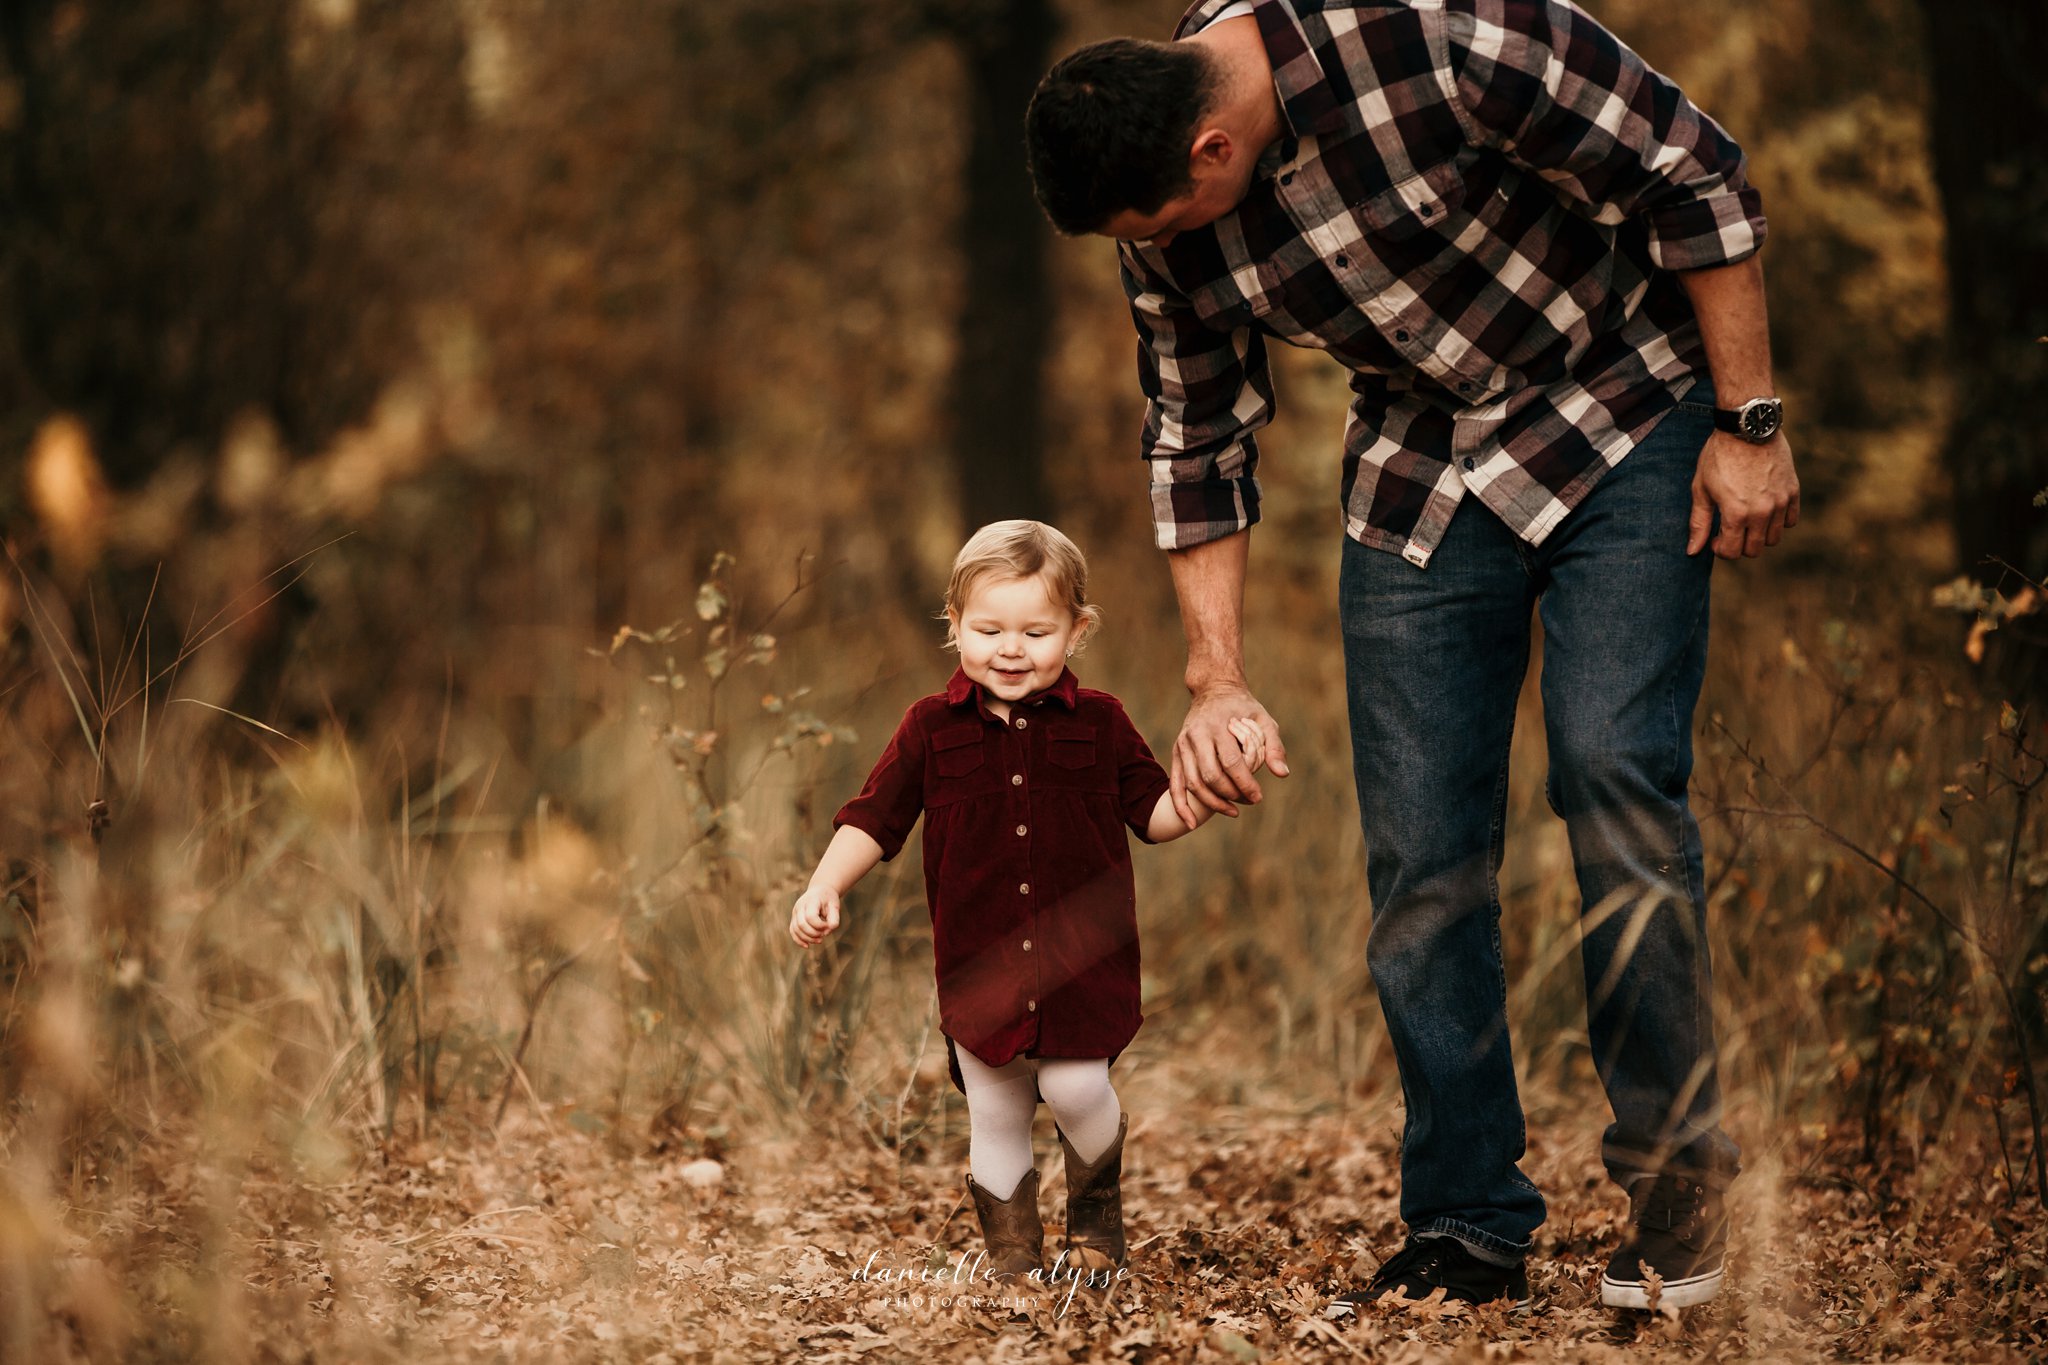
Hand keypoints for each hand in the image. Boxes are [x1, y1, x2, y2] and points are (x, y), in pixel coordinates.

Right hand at [789, 885, 840, 946]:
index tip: (829, 926)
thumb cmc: (828, 899)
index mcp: (810, 900)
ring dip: (807, 938)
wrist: (820, 890)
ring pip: (796, 929)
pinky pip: (792, 931)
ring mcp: (795, 912)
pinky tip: (807, 946)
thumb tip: (830, 930)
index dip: (820, 926)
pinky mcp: (794, 918)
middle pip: (801, 924)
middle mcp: (799, 906)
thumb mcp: (835, 905)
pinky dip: (798, 940)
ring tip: (820, 940)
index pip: (811, 917)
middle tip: (824, 934)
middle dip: (814, 933)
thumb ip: (834, 918)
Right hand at [1172, 684, 1289, 827]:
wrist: (1213, 690)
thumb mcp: (1264, 720)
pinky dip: (1181, 806)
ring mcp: (1183, 745)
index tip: (1258, 797)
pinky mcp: (1176, 753)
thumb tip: (1282, 774)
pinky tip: (1190, 824)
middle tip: (1249, 801)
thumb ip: (1273, 746)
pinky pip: (1175, 784)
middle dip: (1231, 795)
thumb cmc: (1243, 708)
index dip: (1245, 784)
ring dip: (1213, 803)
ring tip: (1233, 811)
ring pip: (1194, 783)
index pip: (1231, 762)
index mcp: (1218, 726)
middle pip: (1211, 776)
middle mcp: (1196, 735)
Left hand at [1688, 430, 1799, 558]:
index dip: (1721, 549)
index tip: (1716, 538)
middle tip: (1730, 529)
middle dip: (1739, 545)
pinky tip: (1764, 509)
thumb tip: (1693, 551)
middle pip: (1755, 549)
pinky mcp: (1793, 491)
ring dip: (1759, 535)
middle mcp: (1762, 512)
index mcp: (1736, 514)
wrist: (1746, 427)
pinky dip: (1778, 521)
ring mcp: (1780, 502)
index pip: (1733, 552)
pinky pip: (1790, 520)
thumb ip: (1699, 522)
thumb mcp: (1701, 488)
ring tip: (1747, 519)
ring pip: (1774, 538)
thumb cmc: (1719, 456)